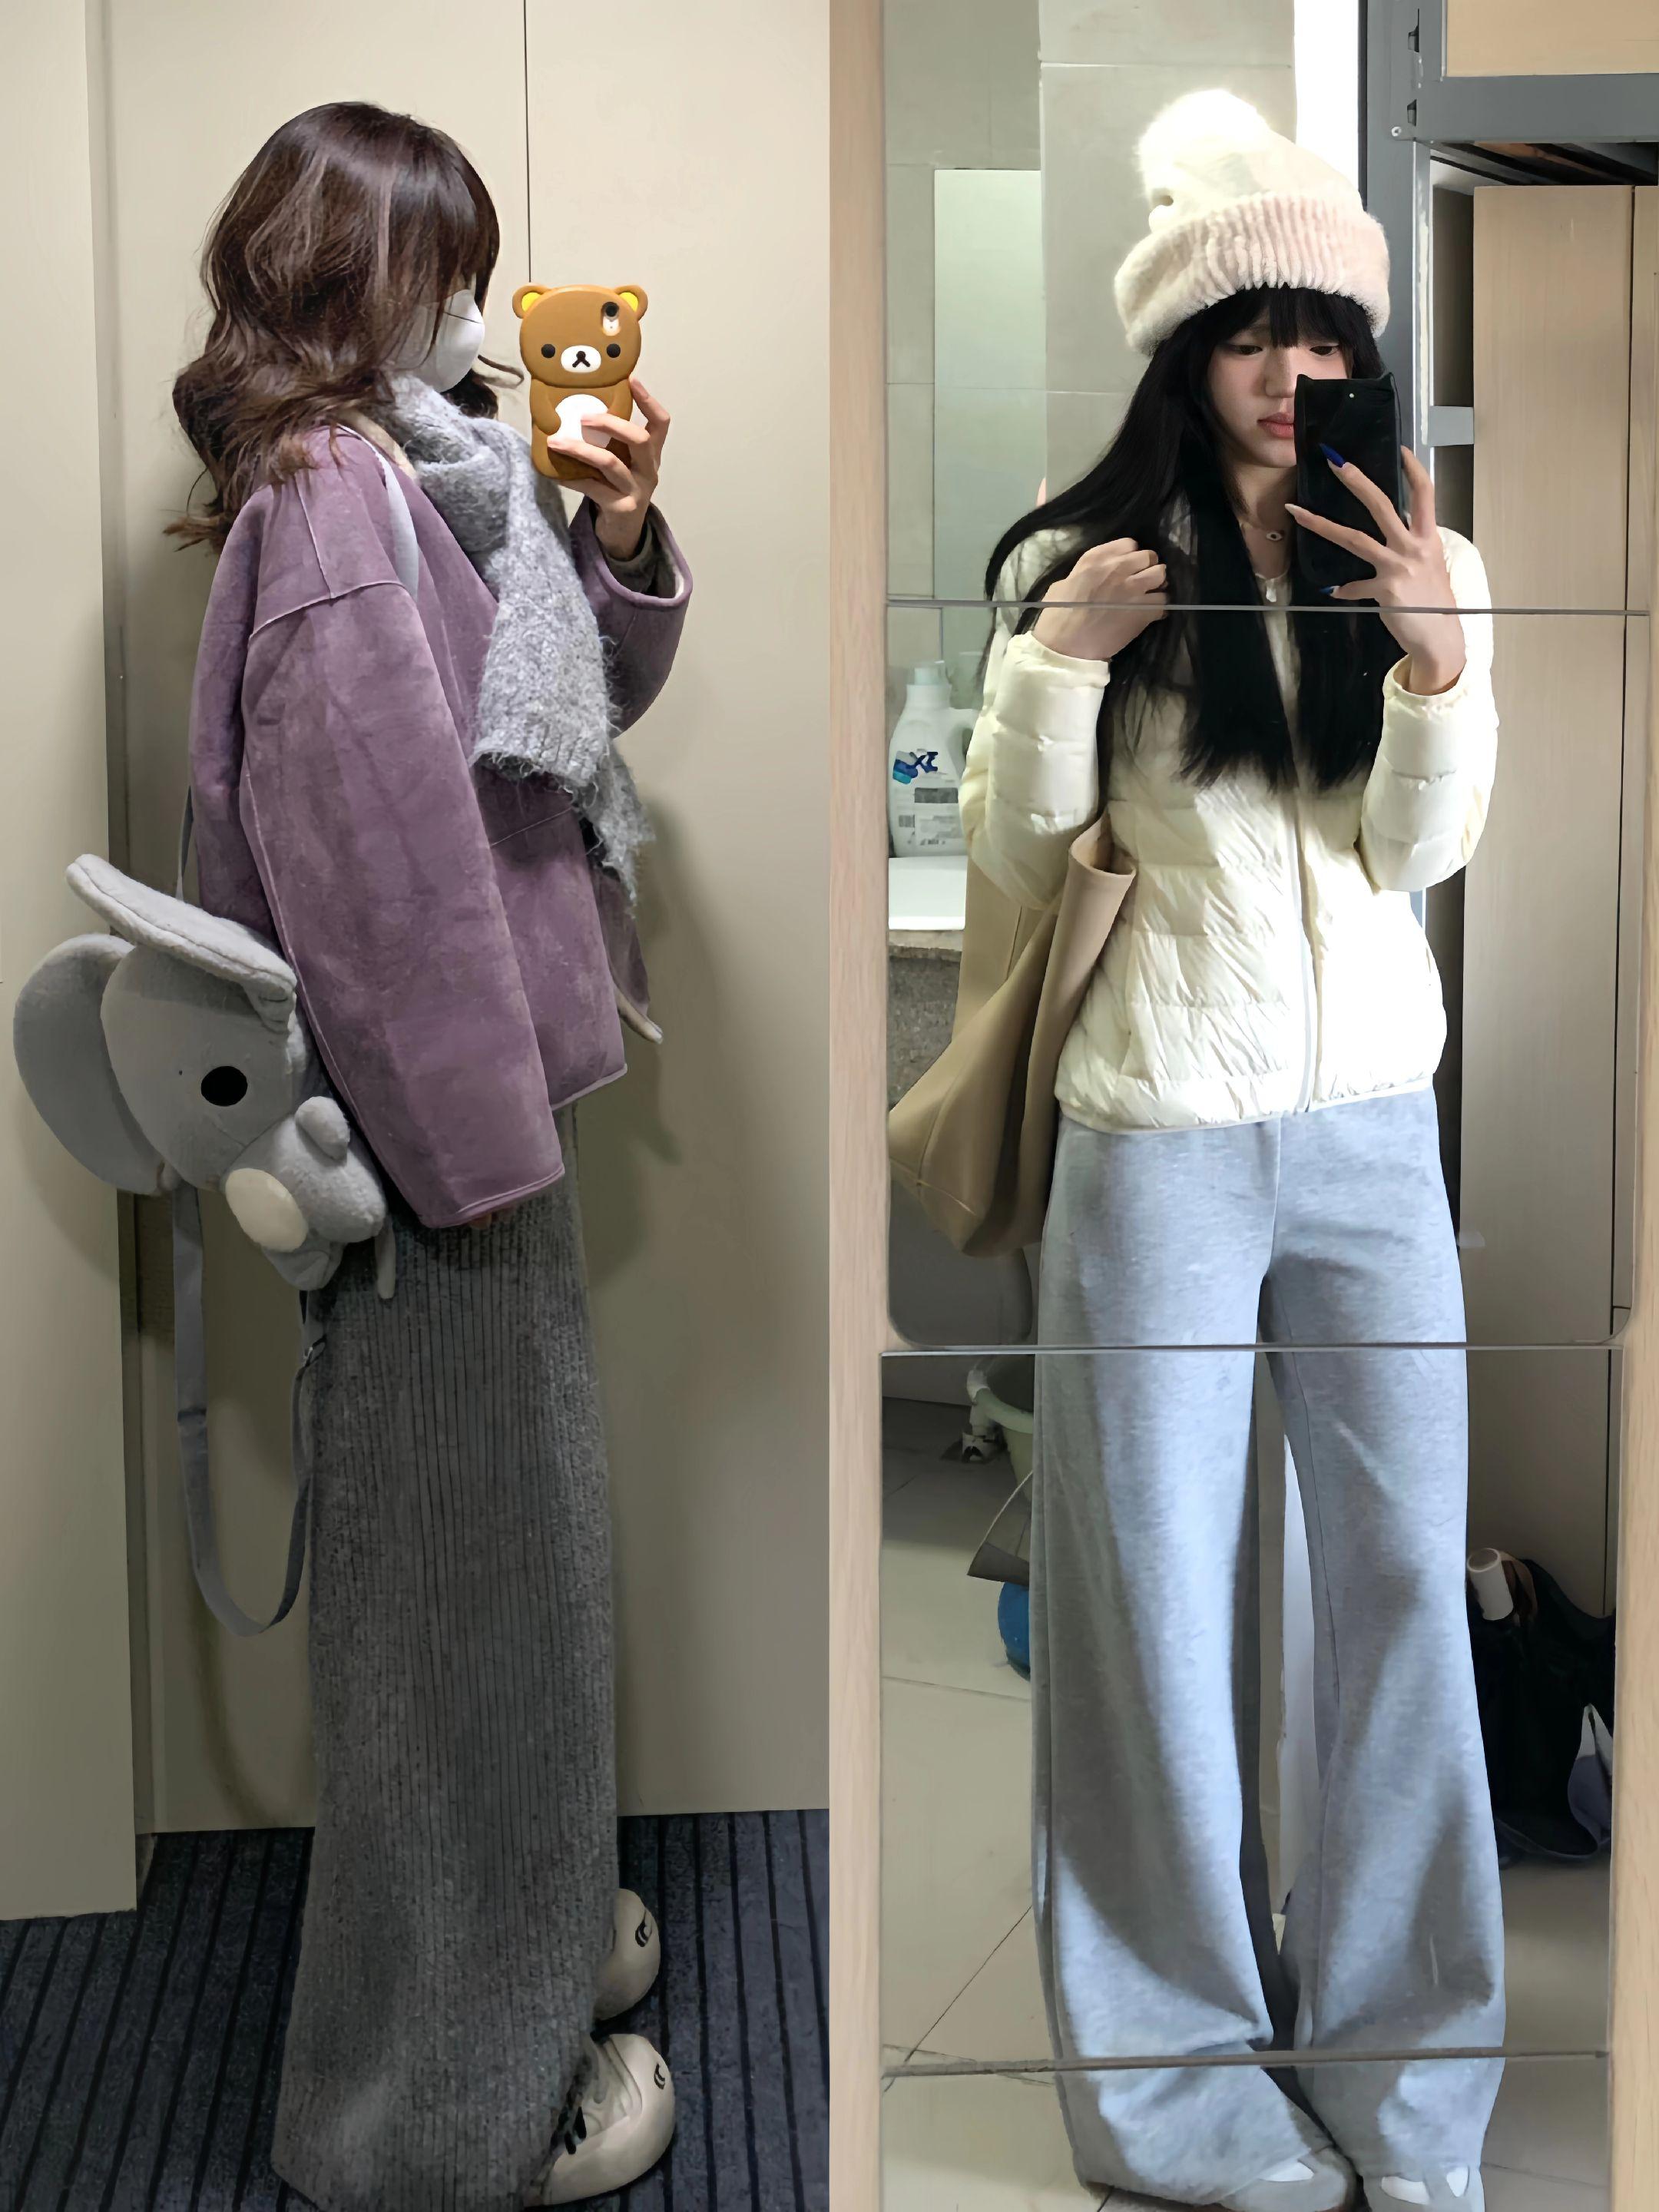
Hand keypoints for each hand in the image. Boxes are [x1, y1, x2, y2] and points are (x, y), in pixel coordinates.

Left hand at [546, 377, 669, 561]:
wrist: (623, 535)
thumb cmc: (617, 490)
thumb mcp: (621, 463)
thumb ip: (610, 442)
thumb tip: (573, 411)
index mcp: (651, 455)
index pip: (660, 423)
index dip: (648, 400)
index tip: (631, 380)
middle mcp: (649, 471)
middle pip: (639, 439)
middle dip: (611, 423)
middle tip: (583, 416)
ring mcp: (637, 491)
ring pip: (611, 463)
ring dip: (580, 449)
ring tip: (556, 442)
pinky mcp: (622, 509)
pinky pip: (593, 488)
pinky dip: (572, 478)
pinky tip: (555, 473)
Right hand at [1030, 539, 1167, 664]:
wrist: (1065, 646)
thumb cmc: (1057, 616)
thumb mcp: (1063, 583)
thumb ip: (1083, 573)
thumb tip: (1093, 576)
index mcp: (1096, 559)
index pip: (1129, 544)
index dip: (1131, 556)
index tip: (1128, 567)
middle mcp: (1118, 568)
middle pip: (1149, 556)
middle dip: (1148, 567)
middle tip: (1142, 580)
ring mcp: (1133, 589)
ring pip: (1160, 575)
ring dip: (1157, 584)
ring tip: (1150, 595)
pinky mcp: (1143, 610)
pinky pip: (1163, 601)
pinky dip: (1159, 607)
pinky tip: (1151, 614)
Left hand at [1285, 447, 1466, 693]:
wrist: (1440, 638)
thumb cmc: (1434, 603)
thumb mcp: (1428, 568)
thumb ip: (1407, 550)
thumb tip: (1386, 542)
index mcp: (1428, 537)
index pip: (1424, 494)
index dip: (1413, 470)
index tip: (1399, 449)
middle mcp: (1414, 547)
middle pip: (1382, 505)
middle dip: (1357, 481)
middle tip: (1335, 462)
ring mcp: (1398, 568)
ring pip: (1354, 539)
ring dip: (1322, 524)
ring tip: (1297, 512)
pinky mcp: (1384, 591)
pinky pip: (1354, 588)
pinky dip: (1344, 589)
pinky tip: (1334, 590)